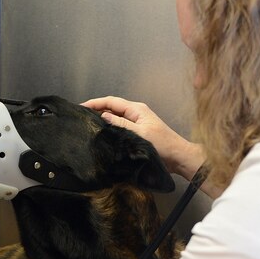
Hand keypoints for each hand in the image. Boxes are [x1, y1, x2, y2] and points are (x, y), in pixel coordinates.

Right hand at [82, 96, 204, 180]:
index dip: (95, 103)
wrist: (178, 157)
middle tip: (81, 116)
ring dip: (103, 119)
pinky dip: (110, 127)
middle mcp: (136, 112)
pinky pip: (120, 126)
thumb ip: (121, 125)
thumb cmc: (163, 145)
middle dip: (96, 109)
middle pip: (112, 107)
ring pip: (115, 117)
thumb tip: (103, 116)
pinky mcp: (138, 131)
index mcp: (137, 109)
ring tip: (88, 124)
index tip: (81, 107)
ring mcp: (137, 122)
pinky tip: (103, 133)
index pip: (111, 101)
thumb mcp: (140, 134)